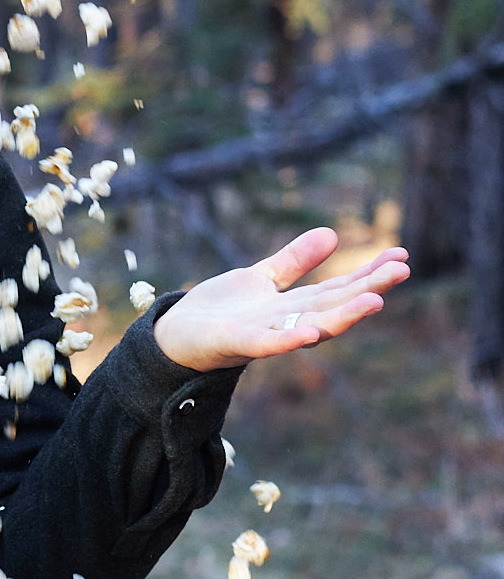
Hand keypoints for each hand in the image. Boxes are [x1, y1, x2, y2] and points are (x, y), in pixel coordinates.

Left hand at [149, 227, 409, 373]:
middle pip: (333, 305)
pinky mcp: (235, 343)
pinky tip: (307, 333)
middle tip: (403, 270)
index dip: (369, 274)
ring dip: (342, 317)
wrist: (176, 335)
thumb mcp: (261, 278)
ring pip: (310, 326)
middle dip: (368, 290)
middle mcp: (286, 322)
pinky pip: (265, 344)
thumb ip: (294, 260)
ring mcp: (263, 334)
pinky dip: (287, 340)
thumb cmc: (220, 310)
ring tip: (375, 302)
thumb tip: (333, 234)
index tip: (401, 256)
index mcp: (292, 306)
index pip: (338, 289)